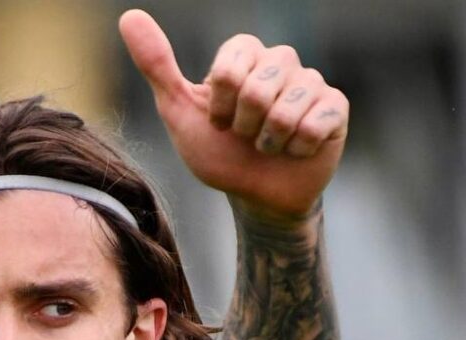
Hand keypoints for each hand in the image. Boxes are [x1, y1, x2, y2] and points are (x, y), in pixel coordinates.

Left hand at [119, 9, 348, 216]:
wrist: (256, 196)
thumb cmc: (218, 153)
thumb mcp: (179, 112)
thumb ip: (157, 65)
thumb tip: (129, 17)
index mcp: (244, 54)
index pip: (228, 69)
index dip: (219, 106)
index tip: (219, 122)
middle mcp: (280, 60)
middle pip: (257, 89)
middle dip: (244, 127)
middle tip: (246, 137)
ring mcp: (311, 82)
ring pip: (286, 109)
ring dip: (269, 142)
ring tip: (270, 145)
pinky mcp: (336, 108)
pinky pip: (315, 124)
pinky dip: (297, 148)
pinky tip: (296, 150)